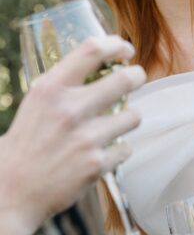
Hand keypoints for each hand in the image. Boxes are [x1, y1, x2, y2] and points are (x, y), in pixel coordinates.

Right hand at [0, 35, 145, 234]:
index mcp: (50, 89)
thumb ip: (63, 89)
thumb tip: (99, 73)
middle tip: (138, 77)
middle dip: (137, 76)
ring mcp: (86, 139)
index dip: (116, 45)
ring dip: (130, 118)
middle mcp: (70, 110)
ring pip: (133, 116)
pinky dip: (119, 151)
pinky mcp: (97, 165)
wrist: (14, 189)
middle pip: (124, 80)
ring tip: (119, 123)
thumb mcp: (36, 105)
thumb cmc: (26, 145)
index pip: (92, 51)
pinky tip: (105, 153)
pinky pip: (126, 149)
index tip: (126, 50)